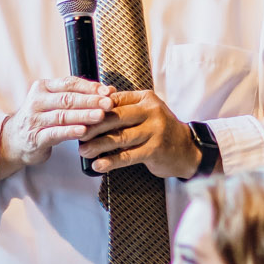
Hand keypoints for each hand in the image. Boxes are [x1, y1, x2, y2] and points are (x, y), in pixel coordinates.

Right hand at [0, 78, 114, 180]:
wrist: (14, 140)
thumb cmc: (41, 119)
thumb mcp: (55, 103)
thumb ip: (78, 96)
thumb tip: (109, 90)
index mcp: (43, 88)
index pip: (69, 83)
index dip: (89, 87)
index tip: (108, 91)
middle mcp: (37, 101)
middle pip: (67, 99)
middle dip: (90, 101)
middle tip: (109, 103)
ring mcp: (35, 119)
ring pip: (62, 116)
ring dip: (83, 115)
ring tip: (101, 116)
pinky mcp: (35, 138)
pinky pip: (55, 133)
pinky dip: (70, 132)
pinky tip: (83, 131)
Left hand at [78, 89, 200, 178]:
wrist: (187, 150)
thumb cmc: (159, 131)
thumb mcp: (145, 113)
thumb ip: (123, 109)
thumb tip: (90, 111)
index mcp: (145, 98)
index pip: (114, 100)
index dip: (94, 108)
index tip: (77, 116)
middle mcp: (151, 111)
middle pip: (115, 117)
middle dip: (93, 126)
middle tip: (76, 133)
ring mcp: (155, 130)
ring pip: (120, 137)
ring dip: (98, 145)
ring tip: (83, 151)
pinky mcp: (155, 150)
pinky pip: (128, 156)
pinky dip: (111, 161)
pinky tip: (98, 165)